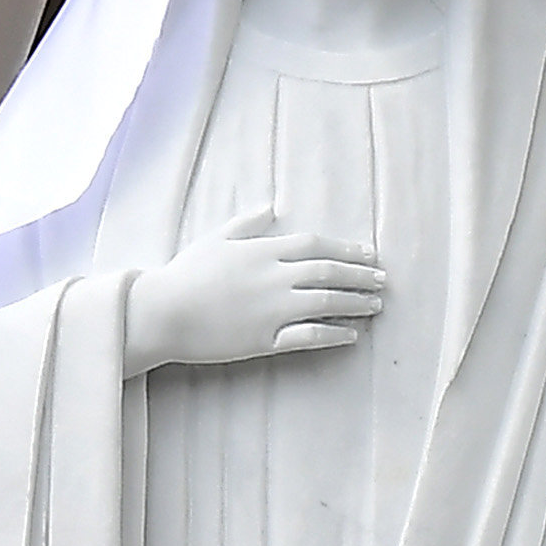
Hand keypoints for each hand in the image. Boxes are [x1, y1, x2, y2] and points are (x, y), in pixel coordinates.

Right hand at [130, 219, 389, 368]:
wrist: (162, 312)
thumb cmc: (184, 275)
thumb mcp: (215, 239)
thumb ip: (247, 224)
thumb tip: (271, 207)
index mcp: (262, 250)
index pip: (315, 244)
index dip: (346, 248)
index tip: (369, 253)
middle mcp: (273, 276)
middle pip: (328, 271)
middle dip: (360, 274)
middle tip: (383, 279)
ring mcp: (272, 308)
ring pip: (326, 302)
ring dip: (355, 302)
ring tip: (376, 305)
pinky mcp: (265, 339)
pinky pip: (309, 335)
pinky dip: (334, 334)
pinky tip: (352, 335)